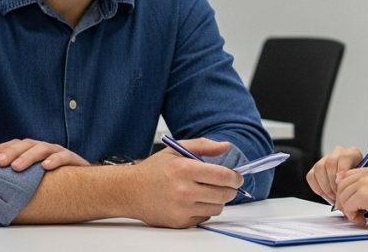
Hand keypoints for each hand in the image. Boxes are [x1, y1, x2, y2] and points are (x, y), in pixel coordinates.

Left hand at [0, 138, 89, 171]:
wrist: (83, 183)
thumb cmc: (54, 180)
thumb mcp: (34, 176)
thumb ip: (20, 176)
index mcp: (34, 150)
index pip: (17, 144)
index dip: (4, 147)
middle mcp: (45, 148)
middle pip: (27, 144)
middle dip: (12, 152)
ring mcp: (58, 152)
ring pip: (42, 149)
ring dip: (28, 157)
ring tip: (16, 167)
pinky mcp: (73, 159)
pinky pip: (63, 157)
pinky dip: (55, 160)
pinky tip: (46, 167)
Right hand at [123, 137, 244, 228]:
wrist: (129, 191)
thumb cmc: (153, 170)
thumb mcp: (176, 150)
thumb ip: (203, 146)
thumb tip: (226, 146)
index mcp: (184, 169)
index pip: (222, 176)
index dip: (235, 177)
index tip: (237, 177)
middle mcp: (183, 190)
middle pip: (224, 194)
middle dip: (230, 189)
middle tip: (227, 185)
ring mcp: (181, 209)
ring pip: (217, 208)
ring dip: (217, 200)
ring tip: (207, 192)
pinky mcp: (179, 222)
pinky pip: (204, 217)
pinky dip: (204, 210)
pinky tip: (193, 202)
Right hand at [305, 145, 363, 203]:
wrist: (355, 181)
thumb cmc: (359, 181)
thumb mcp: (363, 180)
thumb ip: (357, 181)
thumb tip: (347, 190)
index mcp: (352, 153)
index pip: (343, 158)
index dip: (341, 171)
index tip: (340, 183)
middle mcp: (338, 153)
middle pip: (330, 163)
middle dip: (332, 183)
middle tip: (337, 195)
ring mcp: (326, 159)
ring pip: (319, 168)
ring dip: (325, 186)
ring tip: (332, 196)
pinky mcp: (316, 168)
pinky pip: (311, 176)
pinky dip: (317, 187)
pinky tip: (326, 194)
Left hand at [335, 166, 367, 230]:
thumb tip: (353, 195)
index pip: (348, 176)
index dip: (346, 191)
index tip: (350, 202)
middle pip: (342, 185)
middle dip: (344, 201)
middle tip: (353, 212)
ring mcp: (365, 182)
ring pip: (343, 196)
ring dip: (348, 210)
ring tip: (359, 217)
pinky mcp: (364, 195)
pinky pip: (347, 206)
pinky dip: (352, 216)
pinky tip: (362, 220)